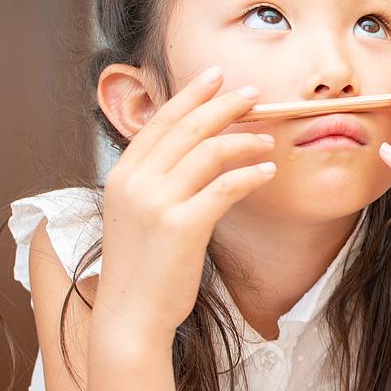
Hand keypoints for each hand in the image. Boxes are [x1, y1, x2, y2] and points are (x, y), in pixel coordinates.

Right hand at [97, 67, 276, 342]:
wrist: (130, 316)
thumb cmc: (142, 268)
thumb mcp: (138, 215)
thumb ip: (157, 181)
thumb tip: (194, 153)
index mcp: (122, 175)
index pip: (161, 121)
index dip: (190, 94)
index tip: (216, 75)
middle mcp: (135, 182)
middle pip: (187, 127)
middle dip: (223, 104)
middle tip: (253, 93)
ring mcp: (157, 203)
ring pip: (209, 151)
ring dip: (244, 139)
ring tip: (268, 138)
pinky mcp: (182, 226)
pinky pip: (225, 186)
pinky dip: (250, 172)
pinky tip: (267, 170)